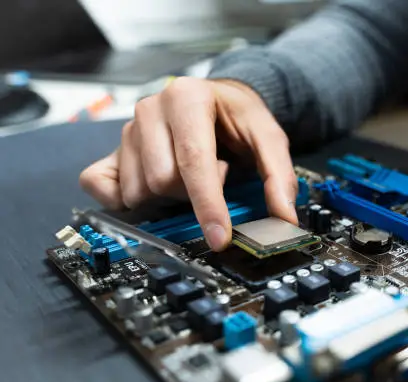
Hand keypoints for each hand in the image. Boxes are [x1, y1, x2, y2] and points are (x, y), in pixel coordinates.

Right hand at [79, 77, 297, 251]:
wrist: (216, 99)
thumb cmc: (237, 118)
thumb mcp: (268, 137)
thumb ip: (279, 175)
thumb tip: (285, 218)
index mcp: (187, 98)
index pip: (192, 161)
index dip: (207, 205)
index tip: (219, 237)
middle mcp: (150, 110)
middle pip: (163, 181)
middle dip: (192, 194)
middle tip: (213, 176)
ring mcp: (126, 130)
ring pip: (139, 191)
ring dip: (168, 198)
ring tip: (188, 176)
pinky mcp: (111, 151)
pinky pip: (101, 187)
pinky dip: (127, 199)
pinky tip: (155, 191)